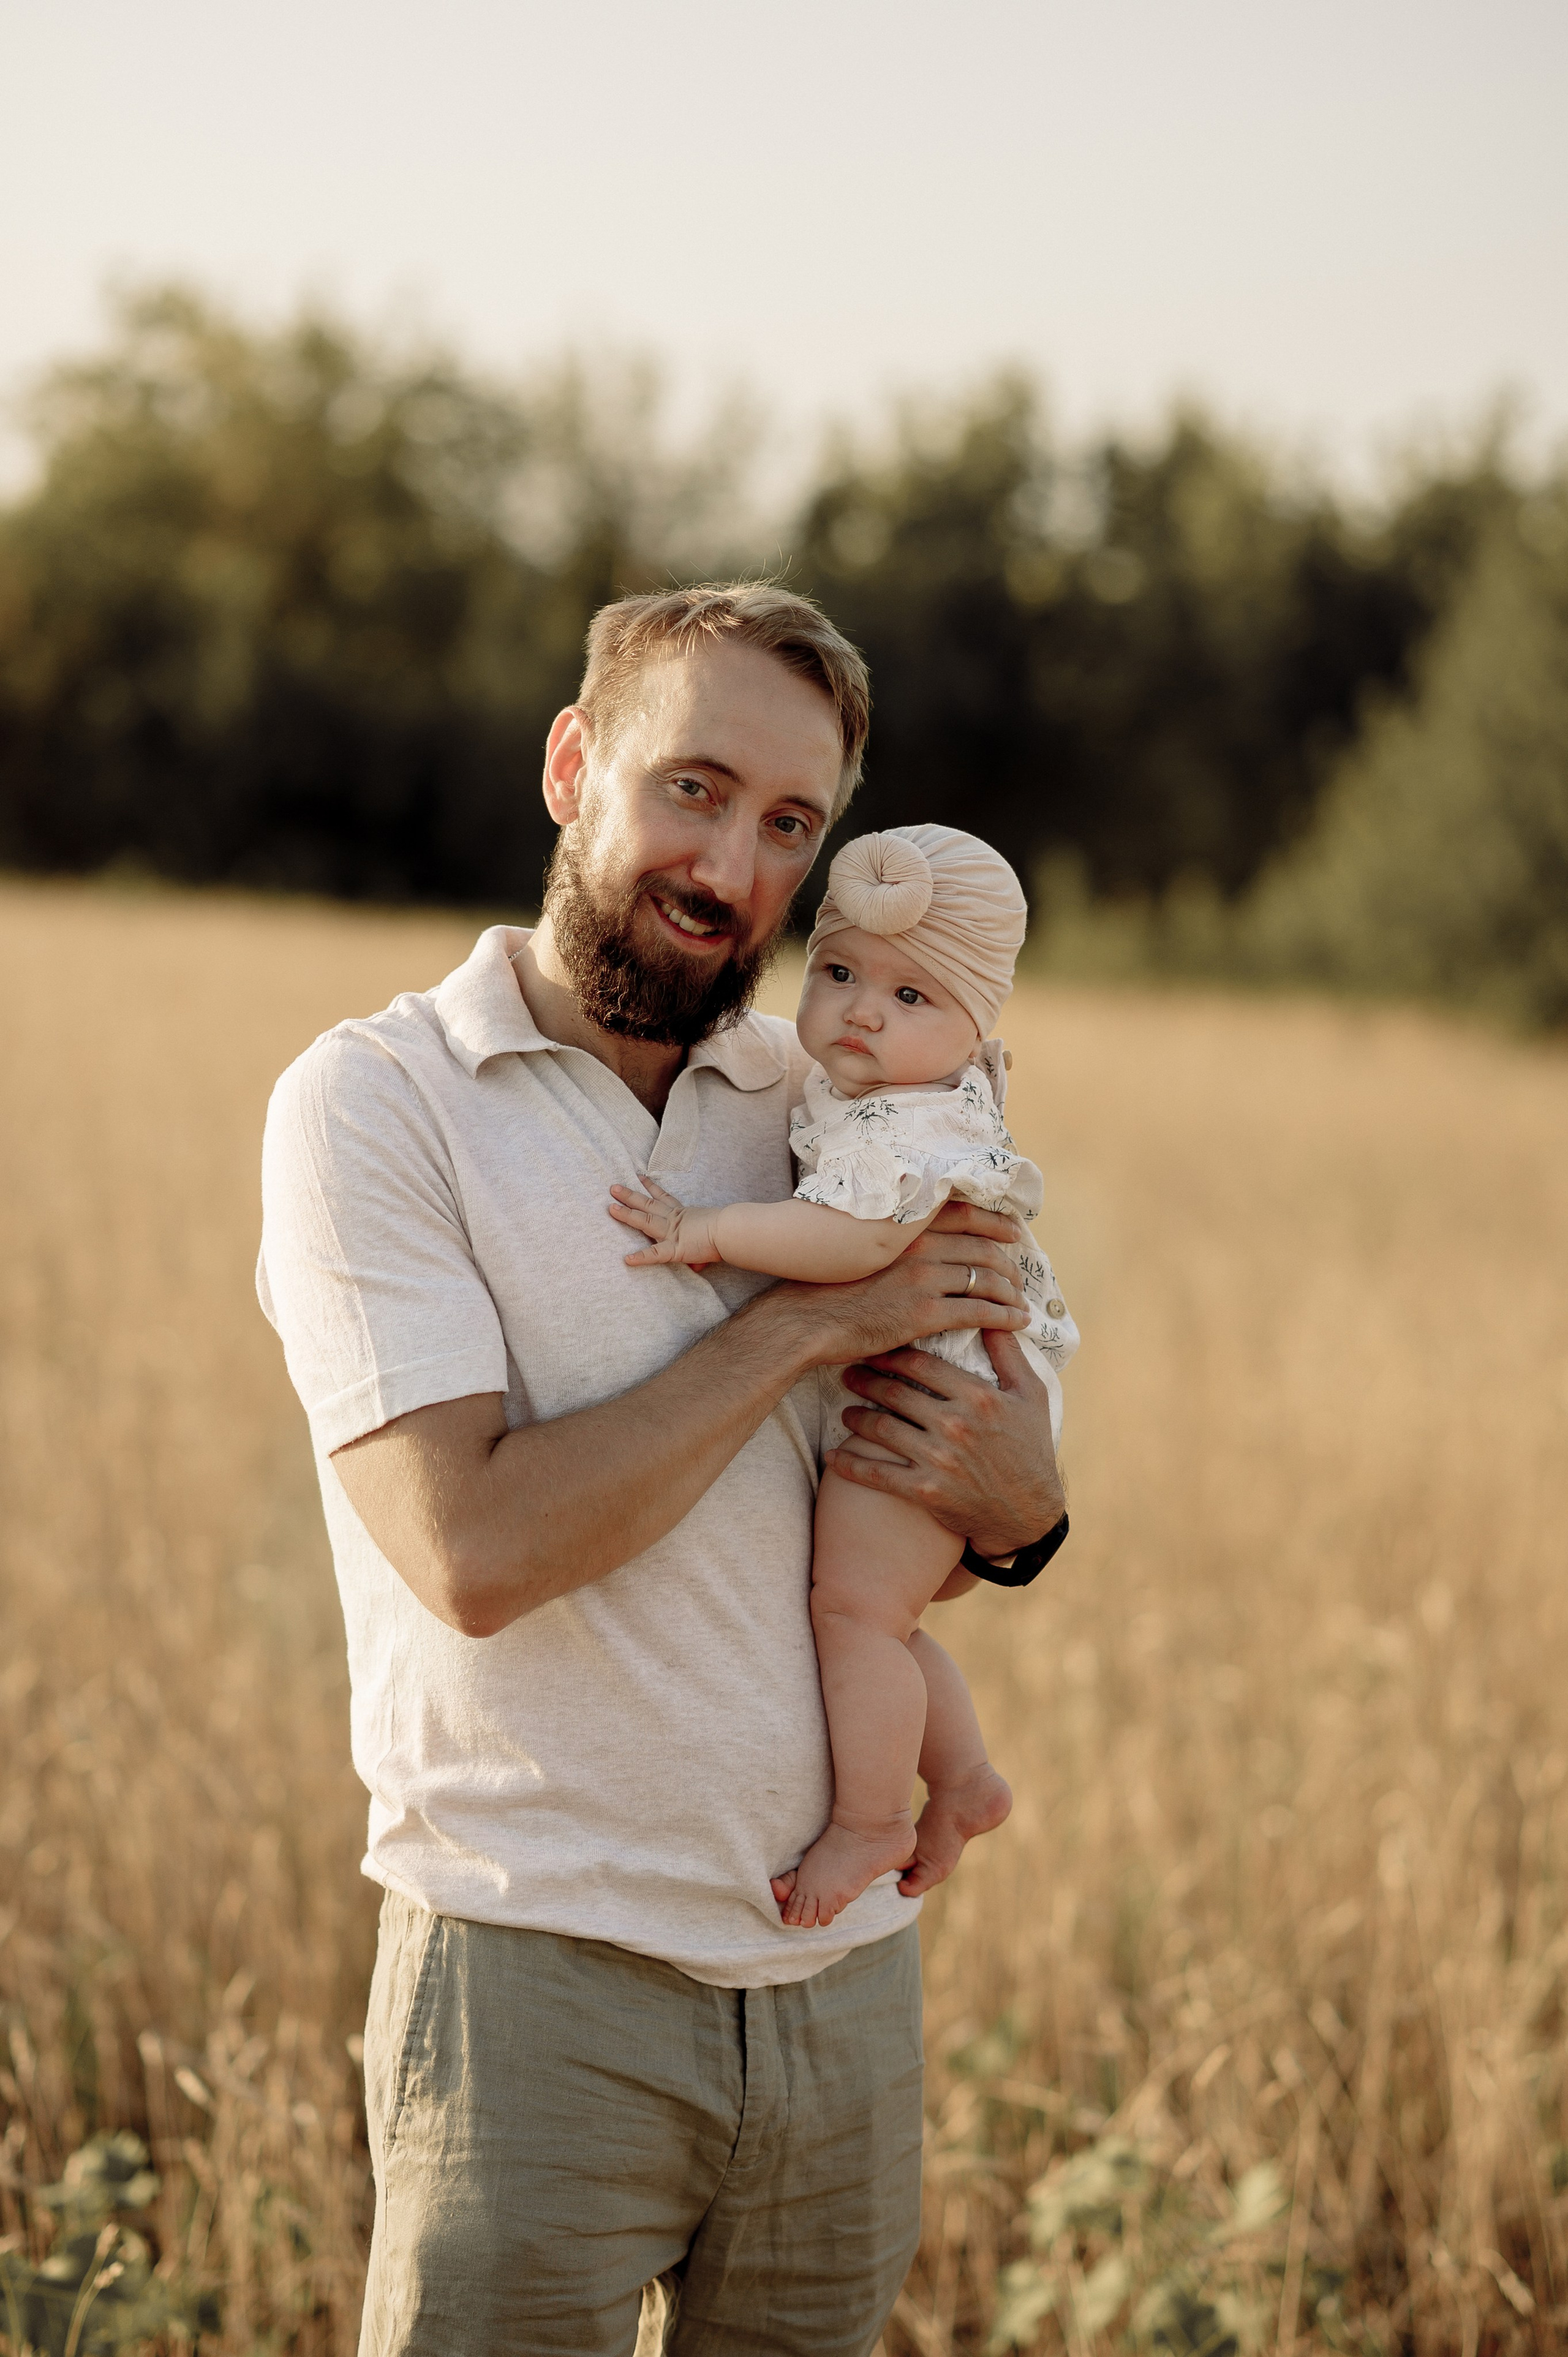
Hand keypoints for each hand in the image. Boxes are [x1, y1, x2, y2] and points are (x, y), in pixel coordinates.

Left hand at [608, 1175, 718, 1266]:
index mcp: (684, 1214)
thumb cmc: (727, 1230)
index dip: (651, 1187)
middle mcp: (674, 1220)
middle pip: (647, 1205)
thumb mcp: (710, 1235)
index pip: (664, 1198)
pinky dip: (641, 1257)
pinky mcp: (675, 1248)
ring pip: (645, 1221)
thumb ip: (699, 1253)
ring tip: (610, 1208)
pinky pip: (656, 1254)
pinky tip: (627, 1260)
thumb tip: (697, 1266)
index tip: (639, 1176)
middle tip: (613, 1187)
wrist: (732, 1231)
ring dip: (627, 1214)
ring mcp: (672, 1233)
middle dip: (629, 1195)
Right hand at [768, 1200, 1030, 1369]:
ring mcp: (923, 1278)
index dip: (994, 1223)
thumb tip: (911, 1248)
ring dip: (1011, 1292)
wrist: (804, 1320)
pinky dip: (1006, 1316)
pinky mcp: (925, 1312)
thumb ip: (891, 1244)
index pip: (963, 1214)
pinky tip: (1018, 1323)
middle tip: (1019, 1277)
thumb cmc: (823, 1289)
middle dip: (1008, 1264)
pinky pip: (980, 1311)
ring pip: (986, 1279)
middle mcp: (918, 1246)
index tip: (1013, 1232)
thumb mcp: (858, 1250)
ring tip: (1020, 1303)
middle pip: (982, 1248)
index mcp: (903, 1227)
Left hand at [825, 1327, 1065, 1560]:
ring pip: (882, 1429)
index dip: (892, 1354)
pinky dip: (851, 1465)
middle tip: (848, 1373)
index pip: (922, 1365)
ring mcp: (938, 1460)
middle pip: (896, 1393)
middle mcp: (955, 1425)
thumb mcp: (1032, 1395)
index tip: (875, 1348)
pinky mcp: (926, 1492)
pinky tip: (833, 1458)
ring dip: (856, 1418)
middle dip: (866, 1380)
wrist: (1030, 1514)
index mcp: (978, 1397)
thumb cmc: (1032, 1448)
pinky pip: (879, 1475)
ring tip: (845, 1411)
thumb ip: (1009, 1354)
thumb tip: (994, 1316)